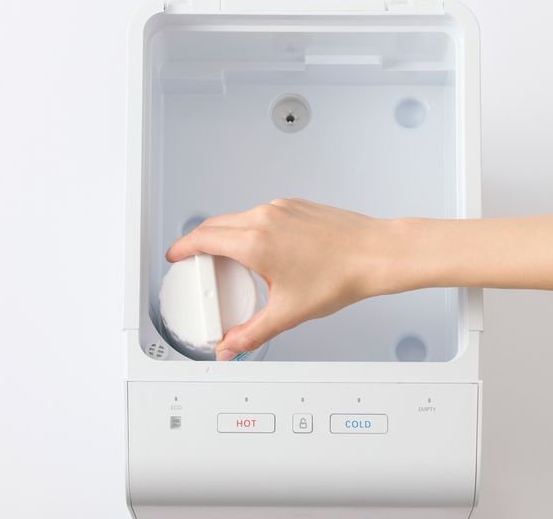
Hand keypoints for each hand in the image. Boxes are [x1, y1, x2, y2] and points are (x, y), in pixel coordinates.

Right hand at [165, 199, 396, 359]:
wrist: (375, 253)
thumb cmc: (341, 275)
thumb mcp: (288, 313)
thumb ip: (252, 333)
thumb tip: (231, 347)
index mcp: (255, 242)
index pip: (202, 238)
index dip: (183, 248)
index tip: (176, 256)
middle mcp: (264, 218)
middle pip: (215, 224)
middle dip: (199, 242)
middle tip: (196, 261)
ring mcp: (281, 208)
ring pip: (239, 217)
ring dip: (226, 234)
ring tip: (230, 259)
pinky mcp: (296, 205)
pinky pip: (261, 214)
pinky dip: (251, 228)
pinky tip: (264, 249)